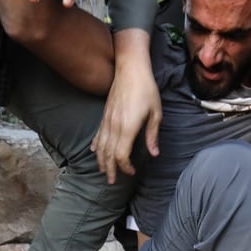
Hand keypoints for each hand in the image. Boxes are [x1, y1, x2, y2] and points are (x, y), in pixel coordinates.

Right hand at [91, 30, 161, 182]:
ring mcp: (107, 120)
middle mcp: (114, 126)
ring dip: (101, 161)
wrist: (131, 69)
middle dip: (110, 170)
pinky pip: (98, 134)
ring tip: (103, 171)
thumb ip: (152, 135)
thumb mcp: (156, 113)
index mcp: (127, 127)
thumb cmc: (147, 89)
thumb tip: (154, 154)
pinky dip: (96, 145)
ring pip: (100, 146)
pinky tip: (95, 152)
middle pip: (108, 154)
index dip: (125, 167)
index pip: (121, 155)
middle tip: (111, 182)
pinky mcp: (105, 115)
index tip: (132, 171)